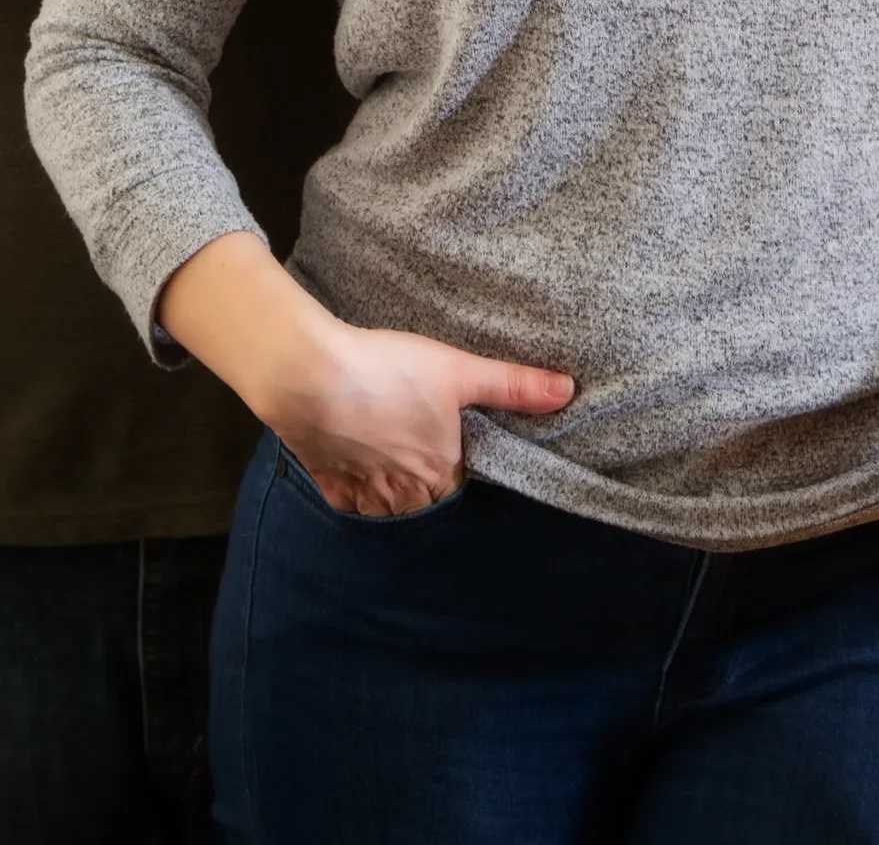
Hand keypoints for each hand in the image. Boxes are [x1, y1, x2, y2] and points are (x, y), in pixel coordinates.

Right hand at [158, 232, 574, 516]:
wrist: (310, 375)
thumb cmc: (387, 370)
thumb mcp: (457, 369)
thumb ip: (512, 385)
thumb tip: (568, 391)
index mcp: (440, 470)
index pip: (459, 484)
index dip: (458, 466)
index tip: (452, 450)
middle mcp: (404, 492)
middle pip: (424, 501)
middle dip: (426, 485)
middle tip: (421, 455)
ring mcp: (361, 490)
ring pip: (386, 507)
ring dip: (392, 493)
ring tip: (391, 463)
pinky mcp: (326, 481)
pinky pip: (347, 500)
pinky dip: (353, 491)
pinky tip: (354, 470)